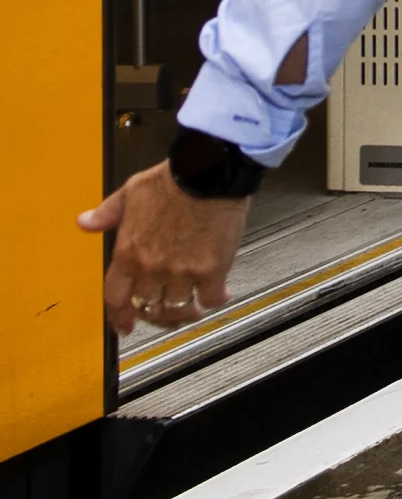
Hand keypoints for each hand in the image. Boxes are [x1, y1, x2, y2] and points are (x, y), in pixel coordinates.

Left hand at [81, 162, 251, 338]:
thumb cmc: (172, 180)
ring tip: (192, 309)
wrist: (208, 174)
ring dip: (185, 312)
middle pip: (148, 307)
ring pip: (178, 309)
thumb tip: (85, 222)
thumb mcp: (131, 192)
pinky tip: (218, 293)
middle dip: (156, 314)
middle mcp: (152, 268)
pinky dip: (212, 299)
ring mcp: (181, 271)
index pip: (116, 297)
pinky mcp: (211, 269)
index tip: (125, 324)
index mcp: (128, 253)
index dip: (120, 316)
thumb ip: (107, 212)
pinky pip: (209, 298)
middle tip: (165, 314)